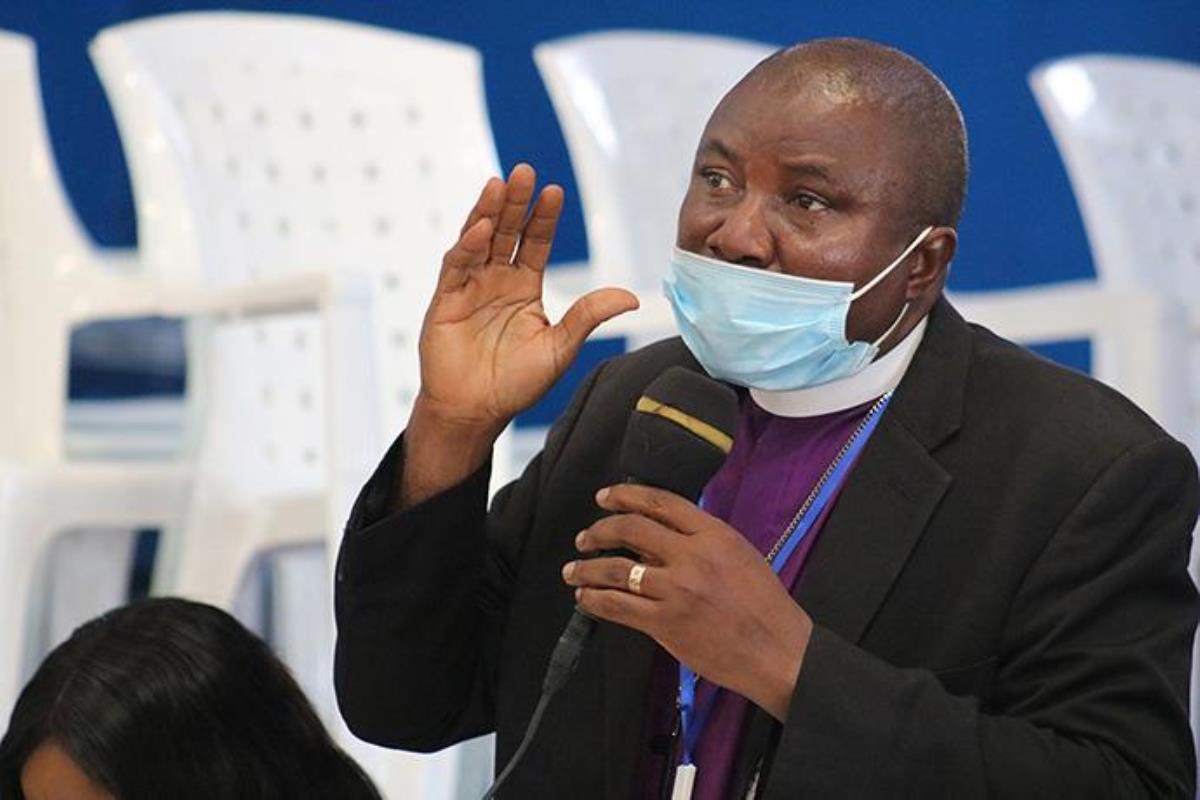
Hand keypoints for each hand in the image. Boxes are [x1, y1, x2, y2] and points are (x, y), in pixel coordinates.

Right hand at [417, 164, 637, 436]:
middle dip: (515, 202)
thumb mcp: (560, 348)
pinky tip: (480, 228)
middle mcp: (496, 280)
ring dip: (487, 212)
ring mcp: (469, 286)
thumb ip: (588, 317)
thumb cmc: (515, 384)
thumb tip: (632, 298)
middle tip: (524, 171)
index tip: (554, 191)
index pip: (536, 242)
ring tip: (498, 184)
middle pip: (506, 231)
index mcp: (525, 287)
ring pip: (479, 240)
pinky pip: (457, 266)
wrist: (475, 412)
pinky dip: (467, 246)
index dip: (544, 217)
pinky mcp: (446, 300)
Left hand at [562, 484, 812, 720]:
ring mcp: (677, 590)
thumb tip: (659, 532)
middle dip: (599, 529)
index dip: (626, 496)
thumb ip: (702, 539)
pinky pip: (617, 606)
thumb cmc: (764, 605)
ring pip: (616, 569)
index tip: (605, 497)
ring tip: (573, 570)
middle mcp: (692, 556)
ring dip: (587, 567)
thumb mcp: (739, 554)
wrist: (778, 651)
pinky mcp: (665, 623)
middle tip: (585, 537)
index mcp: (714, 534)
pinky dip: (594, 599)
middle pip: (631, 529)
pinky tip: (585, 598)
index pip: (661, 503)